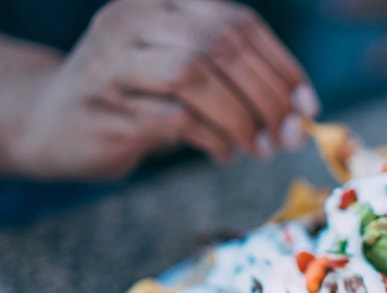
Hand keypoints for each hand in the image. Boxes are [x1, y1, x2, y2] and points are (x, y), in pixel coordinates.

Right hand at [11, 0, 318, 179]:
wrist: (50, 120)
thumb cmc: (136, 97)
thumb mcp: (182, 70)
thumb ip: (233, 78)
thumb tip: (298, 113)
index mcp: (163, 2)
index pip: (239, 22)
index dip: (282, 66)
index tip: (307, 106)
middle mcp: (134, 19)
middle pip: (221, 45)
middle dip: (267, 96)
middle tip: (287, 136)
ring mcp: (114, 60)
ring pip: (196, 74)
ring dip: (241, 118)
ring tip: (259, 148)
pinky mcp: (106, 106)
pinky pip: (175, 119)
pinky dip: (213, 140)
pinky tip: (223, 154)